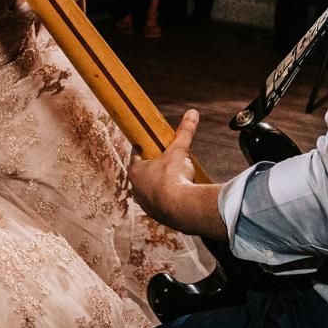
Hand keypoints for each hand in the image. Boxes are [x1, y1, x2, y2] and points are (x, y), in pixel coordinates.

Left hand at [129, 110, 203, 228]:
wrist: (181, 208)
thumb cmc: (174, 177)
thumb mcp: (180, 150)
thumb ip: (184, 132)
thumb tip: (192, 113)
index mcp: (135, 170)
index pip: (136, 154)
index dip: (144, 148)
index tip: (151, 144)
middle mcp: (135, 188)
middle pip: (142, 173)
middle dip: (153, 167)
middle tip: (166, 161)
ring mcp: (144, 203)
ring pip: (149, 190)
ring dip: (159, 186)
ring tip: (173, 180)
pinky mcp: (155, 215)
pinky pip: (159, 204)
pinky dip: (166, 200)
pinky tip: (176, 197)